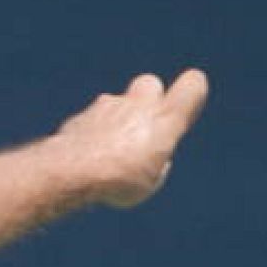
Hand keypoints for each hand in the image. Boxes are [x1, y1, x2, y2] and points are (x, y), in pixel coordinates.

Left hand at [56, 69, 208, 208]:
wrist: (72, 171)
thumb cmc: (119, 180)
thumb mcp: (150, 182)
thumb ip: (155, 163)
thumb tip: (151, 160)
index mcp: (164, 119)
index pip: (193, 85)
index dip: (191, 92)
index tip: (183, 111)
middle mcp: (138, 104)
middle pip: (150, 84)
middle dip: (148, 100)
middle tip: (141, 130)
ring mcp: (106, 106)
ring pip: (116, 103)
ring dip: (116, 120)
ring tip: (109, 153)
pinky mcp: (80, 117)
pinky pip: (92, 121)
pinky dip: (93, 134)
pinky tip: (86, 156)